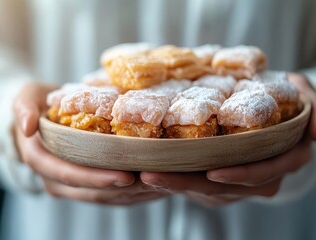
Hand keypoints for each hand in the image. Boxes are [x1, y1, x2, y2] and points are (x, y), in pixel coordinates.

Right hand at [14, 83, 167, 204]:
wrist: (39, 115)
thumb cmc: (35, 104)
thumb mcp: (24, 97)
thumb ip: (22, 108)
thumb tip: (27, 127)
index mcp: (39, 159)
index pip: (68, 174)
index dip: (96, 178)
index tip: (125, 175)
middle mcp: (54, 178)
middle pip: (89, 191)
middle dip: (120, 190)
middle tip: (151, 181)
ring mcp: (69, 184)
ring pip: (101, 197)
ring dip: (128, 195)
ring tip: (157, 185)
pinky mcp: (84, 183)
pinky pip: (106, 194)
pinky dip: (128, 193)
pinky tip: (150, 186)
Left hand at [141, 72, 315, 207]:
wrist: (272, 112)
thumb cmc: (288, 102)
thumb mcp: (304, 96)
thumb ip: (313, 107)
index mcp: (281, 160)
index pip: (261, 173)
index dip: (240, 175)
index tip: (212, 173)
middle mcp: (258, 178)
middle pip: (221, 188)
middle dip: (187, 183)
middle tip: (152, 175)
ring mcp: (236, 182)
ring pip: (202, 189)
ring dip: (173, 183)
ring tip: (143, 174)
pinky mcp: (216, 180)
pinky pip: (194, 182)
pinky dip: (173, 178)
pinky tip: (148, 171)